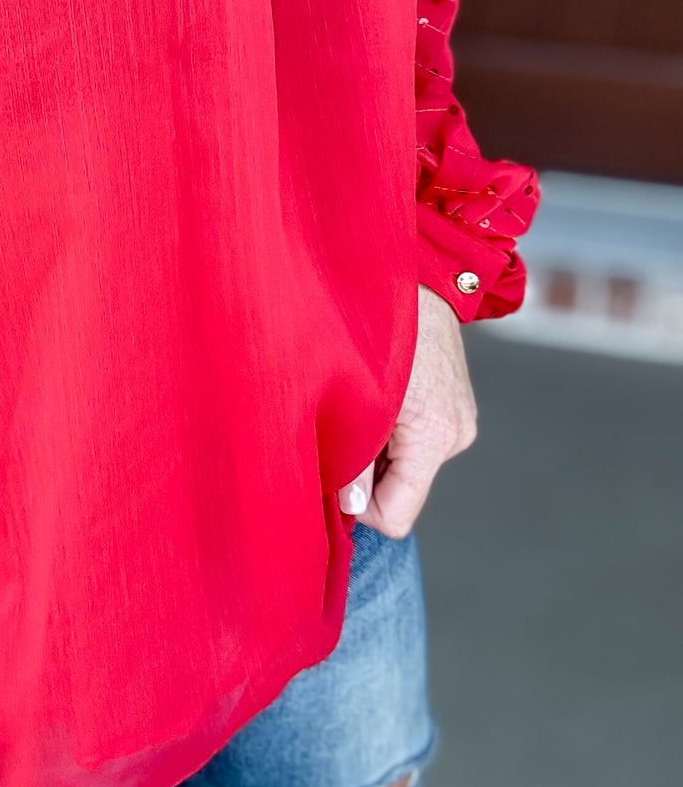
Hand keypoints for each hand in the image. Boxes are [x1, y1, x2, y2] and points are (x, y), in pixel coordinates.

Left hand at [337, 284, 477, 536]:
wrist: (421, 271)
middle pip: (399, 489)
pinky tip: (371, 393)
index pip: (396, 515)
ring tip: (352, 401)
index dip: (358, 506)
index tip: (329, 474)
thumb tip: (347, 504)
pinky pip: (411, 437)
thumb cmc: (380, 321)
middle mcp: (455, 435)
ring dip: (373, 446)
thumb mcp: (359, 391)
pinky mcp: (451, 404)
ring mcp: (457, 420)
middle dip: (363, 472)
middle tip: (334, 426)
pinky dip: (387, 428)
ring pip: (402, 461)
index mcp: (436, 436)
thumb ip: (353, 455)